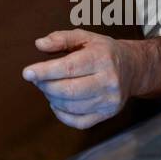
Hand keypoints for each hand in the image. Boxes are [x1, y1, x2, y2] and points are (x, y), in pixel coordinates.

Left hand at [21, 29, 141, 128]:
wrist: (133, 68)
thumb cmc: (103, 51)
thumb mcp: (84, 37)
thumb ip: (61, 38)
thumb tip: (39, 44)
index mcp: (101, 58)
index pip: (69, 67)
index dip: (45, 71)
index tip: (27, 73)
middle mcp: (108, 81)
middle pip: (69, 90)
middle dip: (46, 86)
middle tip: (36, 79)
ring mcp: (109, 100)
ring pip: (73, 107)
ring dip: (52, 98)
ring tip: (47, 87)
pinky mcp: (108, 114)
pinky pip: (79, 122)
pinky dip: (62, 115)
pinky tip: (57, 103)